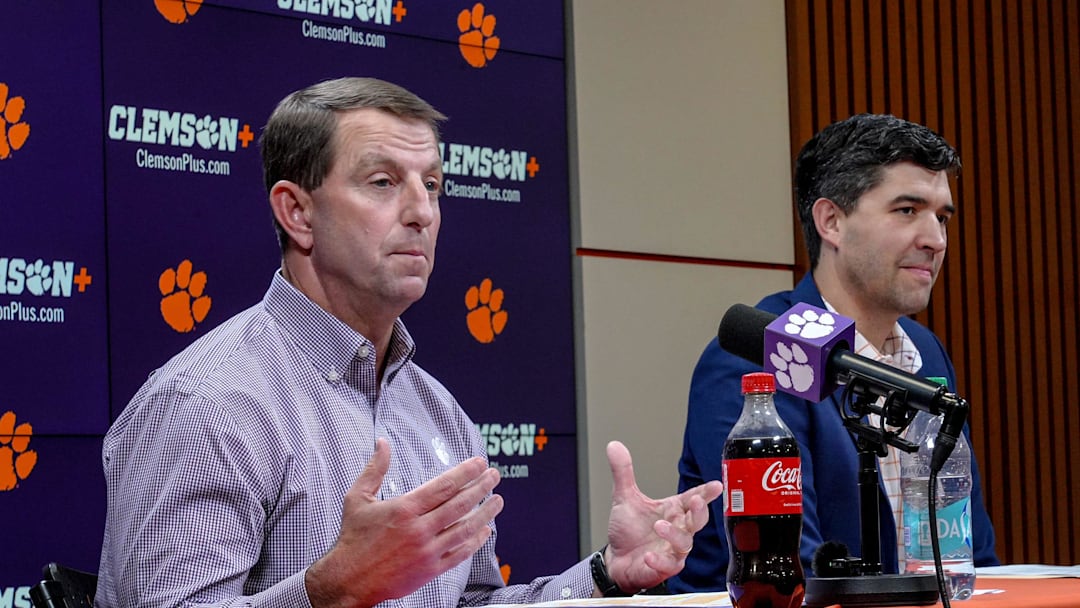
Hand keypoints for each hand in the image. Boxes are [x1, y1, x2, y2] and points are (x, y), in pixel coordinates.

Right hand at [305, 438, 503, 607]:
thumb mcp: (357, 499)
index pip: (444, 485)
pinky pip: (460, 554)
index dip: (466, 472)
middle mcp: (419, 529)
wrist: (348, 579)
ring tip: (498, 501)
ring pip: (465, 529)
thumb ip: (374, 469)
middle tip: (494, 476)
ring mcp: (427, 550)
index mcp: (404, 509)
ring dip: (486, 513)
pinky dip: (476, 542)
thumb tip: (382, 443)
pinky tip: (485, 531)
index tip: (480, 463)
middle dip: (482, 487)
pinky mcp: (430, 570)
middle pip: (460, 504)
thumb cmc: (353, 539)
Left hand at [603, 441, 721, 592]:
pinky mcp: (664, 567)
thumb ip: (623, 473)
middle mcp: (677, 529)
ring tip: (660, 525)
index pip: (694, 498)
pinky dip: (659, 561)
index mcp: (673, 510)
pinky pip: (668, 565)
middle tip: (695, 502)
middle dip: (699, 511)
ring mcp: (673, 549)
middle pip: (698, 520)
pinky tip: (648, 555)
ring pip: (684, 542)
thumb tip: (614, 446)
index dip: (706, 492)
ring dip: (674, 534)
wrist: (617, 559)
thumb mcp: (624, 498)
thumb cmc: (628, 531)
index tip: (716, 486)